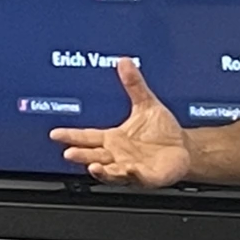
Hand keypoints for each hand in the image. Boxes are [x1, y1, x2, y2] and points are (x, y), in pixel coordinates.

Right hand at [49, 59, 190, 187]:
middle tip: (69, 153)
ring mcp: (131, 167)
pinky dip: (131, 174)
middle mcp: (118, 155)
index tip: (55, 134)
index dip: (71, 136)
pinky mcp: (147, 177)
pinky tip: (128, 168)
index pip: (88, 137)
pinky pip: (136, 178)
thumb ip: (134, 85)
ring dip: (102, 171)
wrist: (184, 148)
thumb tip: (124, 62)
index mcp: (114, 139)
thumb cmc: (164, 132)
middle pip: (94, 156)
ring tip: (93, 167)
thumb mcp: (146, 105)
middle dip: (81, 156)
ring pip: (111, 172)